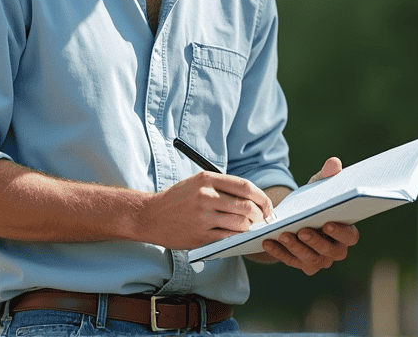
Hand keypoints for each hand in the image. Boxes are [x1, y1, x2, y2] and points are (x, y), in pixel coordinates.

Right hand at [140, 171, 272, 249]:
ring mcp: (203, 217)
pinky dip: (239, 238)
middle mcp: (206, 196)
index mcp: (207, 179)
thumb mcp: (197, 183)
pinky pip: (229, 237)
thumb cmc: (177, 199)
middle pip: (247, 206)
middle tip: (263, 220)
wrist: (150, 216)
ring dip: (251, 228)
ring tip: (251, 229)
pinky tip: (239, 237)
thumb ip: (222, 187)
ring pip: (241, 224)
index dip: (262, 197)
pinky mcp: (200, 235)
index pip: (245, 187)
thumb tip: (253, 198)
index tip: (268, 206)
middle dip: (260, 216)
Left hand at [260, 157, 358, 274]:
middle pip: (329, 250)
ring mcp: (319, 260)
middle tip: (301, 230)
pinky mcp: (301, 264)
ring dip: (295, 247)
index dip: (341, 232)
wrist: (294, 217)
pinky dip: (278, 252)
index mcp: (346, 232)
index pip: (350, 237)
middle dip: (315, 241)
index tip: (327, 223)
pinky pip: (290, 261)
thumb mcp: (318, 187)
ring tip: (281, 234)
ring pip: (309, 258)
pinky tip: (267, 241)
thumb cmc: (312, 202)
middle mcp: (335, 250)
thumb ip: (327, 176)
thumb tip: (334, 163)